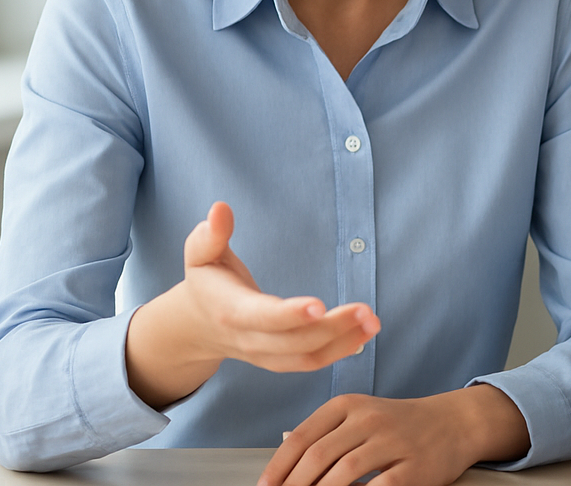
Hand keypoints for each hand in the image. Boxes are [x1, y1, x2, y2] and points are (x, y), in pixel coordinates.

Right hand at [126, 202, 380, 407]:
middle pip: (293, 342)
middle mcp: (250, 340)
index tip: (320, 304)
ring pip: (306, 357)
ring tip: (374, 322)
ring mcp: (265, 355)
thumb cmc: (207, 281)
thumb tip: (220, 208)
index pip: (263, 317)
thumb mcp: (200, 255)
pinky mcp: (280, 360)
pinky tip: (365, 334)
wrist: (197, 326)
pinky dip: (340, 351)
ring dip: (343, 342)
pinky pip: (311, 362)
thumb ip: (211, 234)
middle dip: (332, 328)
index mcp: (232, 313)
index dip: (291, 314)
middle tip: (366, 310)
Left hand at [258, 385, 530, 485]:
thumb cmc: (400, 424)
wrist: (454, 422)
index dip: (277, 467)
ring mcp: (393, 441)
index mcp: (349, 404)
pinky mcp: (413, 467)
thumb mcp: (361, 415)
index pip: (302, 436)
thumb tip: (283, 469)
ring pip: (343, 473)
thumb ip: (326, 434)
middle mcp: (370, 418)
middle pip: (318, 456)